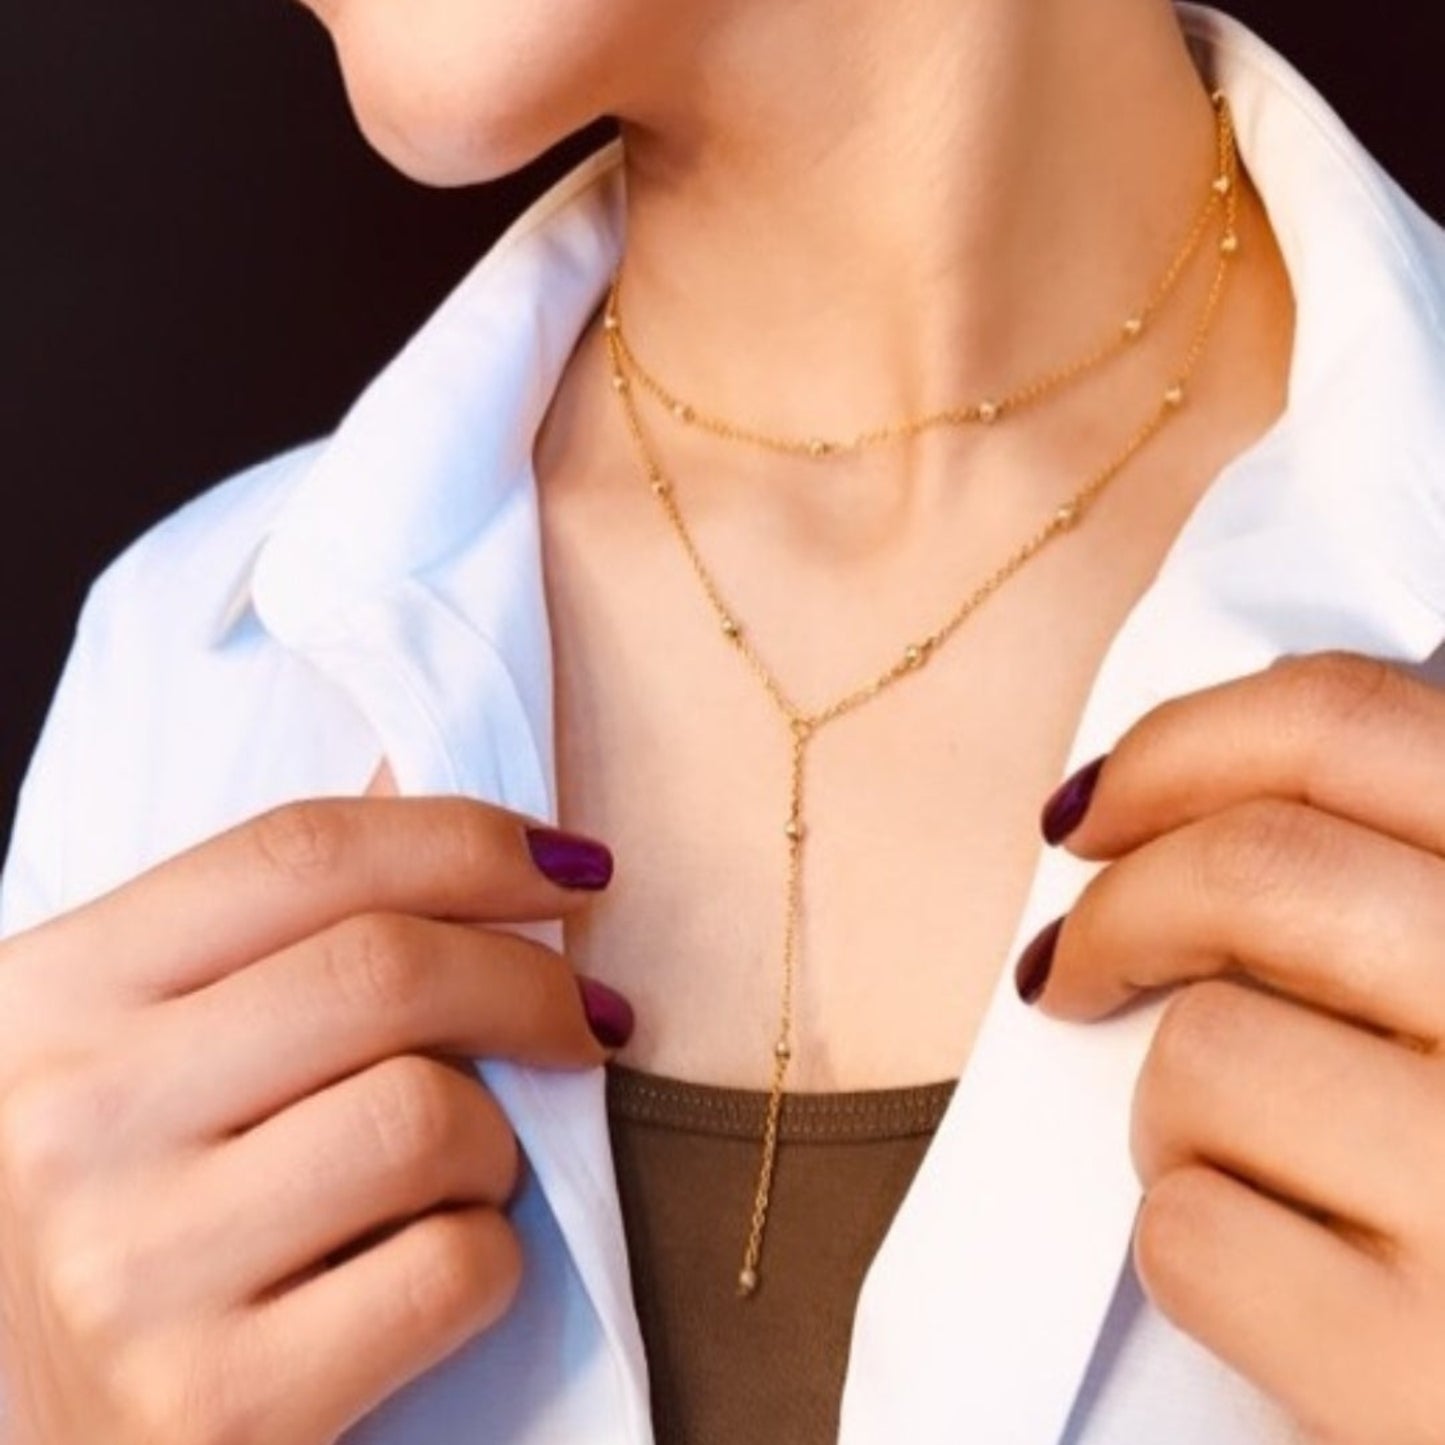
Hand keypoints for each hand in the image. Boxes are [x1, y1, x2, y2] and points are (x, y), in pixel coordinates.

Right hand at [0, 797, 627, 1444]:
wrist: (27, 1429)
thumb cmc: (111, 1210)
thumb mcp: (128, 1044)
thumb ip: (258, 932)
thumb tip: (436, 795)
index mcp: (52, 993)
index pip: (301, 854)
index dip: (467, 839)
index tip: (570, 868)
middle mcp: (73, 1120)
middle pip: (385, 970)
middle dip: (533, 978)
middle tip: (586, 1013)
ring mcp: (134, 1275)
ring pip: (432, 1118)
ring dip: (500, 1138)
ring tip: (470, 1165)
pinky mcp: (216, 1409)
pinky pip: (451, 1270)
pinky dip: (489, 1256)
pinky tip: (438, 1262)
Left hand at [1019, 651, 1444, 1444]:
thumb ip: (1401, 881)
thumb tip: (1188, 793)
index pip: (1344, 723)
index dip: (1179, 747)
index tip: (1097, 809)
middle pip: (1252, 866)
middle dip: (1118, 912)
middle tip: (1069, 965)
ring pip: (1205, 1052)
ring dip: (1172, 1109)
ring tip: (1235, 1161)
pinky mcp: (1414, 1371)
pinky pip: (1193, 1231)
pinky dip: (1196, 1245)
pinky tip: (1276, 1277)